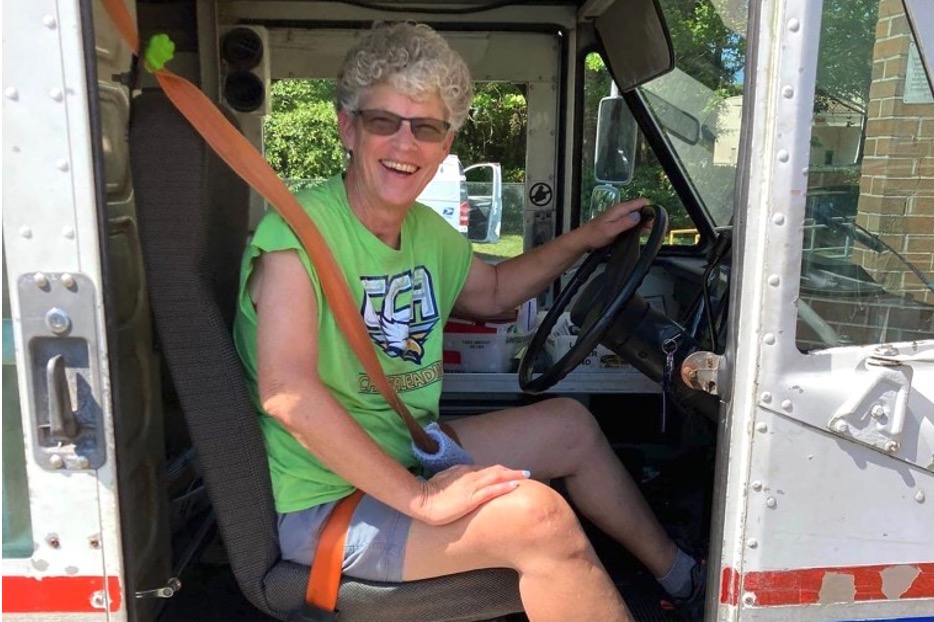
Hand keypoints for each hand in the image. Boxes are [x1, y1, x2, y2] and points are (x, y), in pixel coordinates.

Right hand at [413, 464, 528, 525]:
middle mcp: (470, 476)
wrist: (421, 501)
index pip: (486, 469)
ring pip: (496, 477)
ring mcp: (471, 486)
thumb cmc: (430, 494)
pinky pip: (491, 490)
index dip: (500, 471)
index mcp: (463, 472)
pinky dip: (505, 486)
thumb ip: (456, 480)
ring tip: (525, 475)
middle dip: (510, 471)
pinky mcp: (471, 498)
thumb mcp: (444, 481)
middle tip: (524, 472)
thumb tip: (464, 483)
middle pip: (495, 470)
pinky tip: (515, 485)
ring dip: (513, 475)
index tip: (510, 473)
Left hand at [580, 197, 650, 250]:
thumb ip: (625, 223)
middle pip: (641, 209)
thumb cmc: (595, 235)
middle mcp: (622, 210)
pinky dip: (636, 227)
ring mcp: (620, 216)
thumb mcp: (611, 230)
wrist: (584, 239)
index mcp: (620, 208)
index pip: (641, 202)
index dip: (649, 209)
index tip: (651, 221)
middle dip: (646, 218)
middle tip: (647, 230)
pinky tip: (637, 234)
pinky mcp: (619, 222)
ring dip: (642, 223)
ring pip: (637, 216)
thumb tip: (639, 215)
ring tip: (643, 233)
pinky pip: (632, 222)